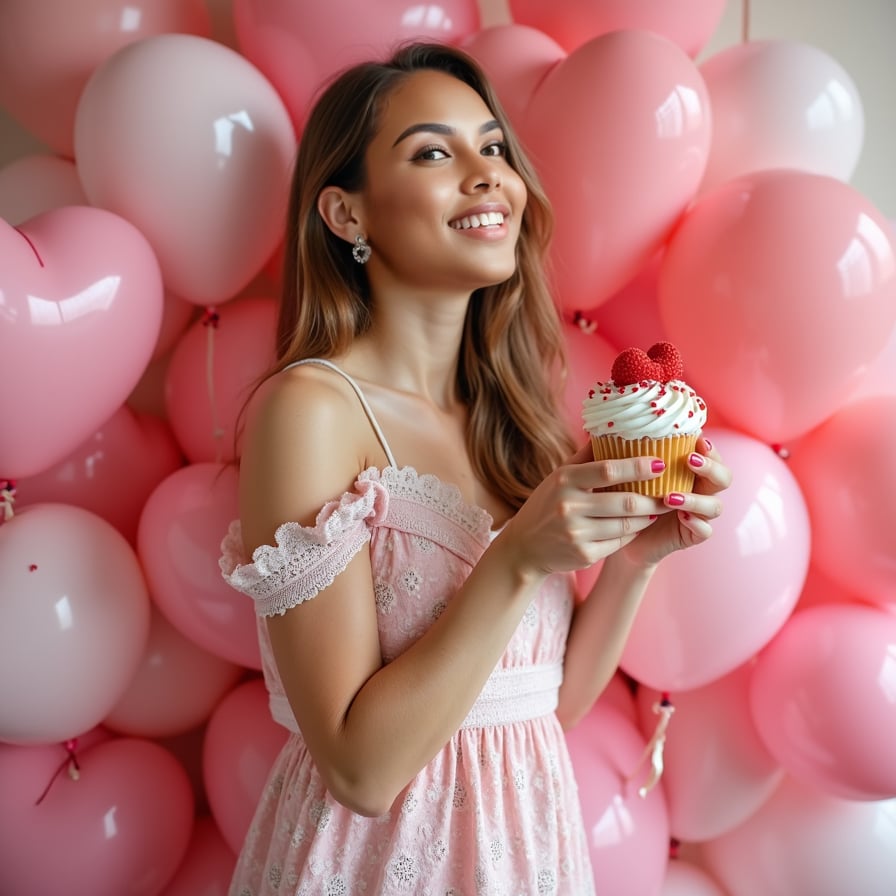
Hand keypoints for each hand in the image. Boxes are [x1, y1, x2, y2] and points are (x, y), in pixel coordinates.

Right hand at [498, 441, 667, 577]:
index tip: (659, 464)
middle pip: (625, 501)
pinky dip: (634, 533)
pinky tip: (640, 525)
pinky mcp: (584, 555)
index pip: (608, 470)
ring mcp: (576, 533)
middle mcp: (569, 507)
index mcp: (564, 480)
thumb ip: (586, 457)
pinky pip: (620, 542)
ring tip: (659, 508)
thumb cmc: (547, 505)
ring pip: (627, 524)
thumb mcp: (559, 477)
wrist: (524, 547)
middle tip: (670, 493)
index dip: (637, 467)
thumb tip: (615, 429)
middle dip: (653, 498)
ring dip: (648, 517)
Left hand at [619, 436, 731, 568]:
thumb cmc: (624, 499)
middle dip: (711, 468)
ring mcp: (699, 515)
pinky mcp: (692, 535)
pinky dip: (697, 523)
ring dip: (696, 499)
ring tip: (670, 497)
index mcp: (688, 472)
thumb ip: (630, 455)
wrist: (619, 536)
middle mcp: (699, 491)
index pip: (710, 456)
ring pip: (715, 505)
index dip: (708, 448)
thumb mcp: (626, 474)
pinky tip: (682, 518)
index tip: (697, 439)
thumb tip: (613, 428)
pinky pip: (705, 531)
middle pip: (723, 478)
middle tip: (690, 461)